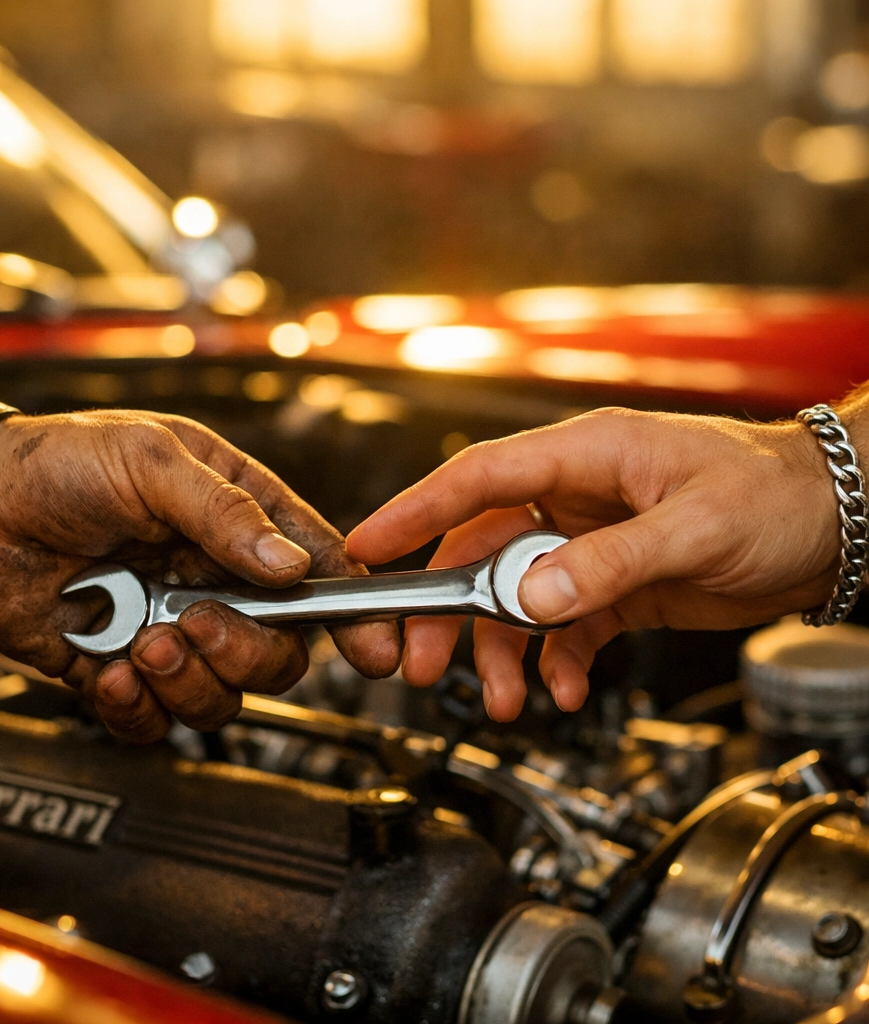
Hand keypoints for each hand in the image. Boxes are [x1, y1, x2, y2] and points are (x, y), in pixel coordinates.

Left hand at [0, 409, 399, 738]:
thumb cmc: (56, 463)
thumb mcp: (151, 461)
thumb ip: (226, 512)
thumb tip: (290, 565)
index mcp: (238, 521)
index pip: (318, 572)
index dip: (355, 612)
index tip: (376, 649)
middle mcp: (214, 581)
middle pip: (280, 653)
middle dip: (244, 651)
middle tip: (194, 621)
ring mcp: (171, 629)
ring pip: (225, 696)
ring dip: (190, 681)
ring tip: (142, 643)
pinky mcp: (124, 670)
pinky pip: (158, 721)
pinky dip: (138, 710)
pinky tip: (109, 670)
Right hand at [347, 407, 841, 720]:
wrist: (839, 524)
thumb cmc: (777, 495)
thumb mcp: (693, 528)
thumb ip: (607, 564)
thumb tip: (529, 599)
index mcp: (586, 458)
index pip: (480, 478)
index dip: (416, 511)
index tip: (369, 548)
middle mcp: (576, 498)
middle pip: (483, 551)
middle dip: (449, 611)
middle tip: (423, 662)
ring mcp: (590, 543)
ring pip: (515, 598)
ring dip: (500, 651)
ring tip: (503, 698)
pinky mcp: (611, 583)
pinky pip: (561, 626)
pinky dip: (554, 661)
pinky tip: (564, 687)